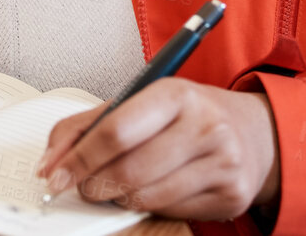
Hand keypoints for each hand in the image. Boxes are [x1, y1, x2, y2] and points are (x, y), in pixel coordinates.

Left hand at [34, 79, 280, 220]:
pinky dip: (149, 207)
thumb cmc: (188, 116)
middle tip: (82, 186)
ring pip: (146, 198)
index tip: (55, 175)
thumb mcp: (143, 102)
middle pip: (128, 171)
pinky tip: (153, 190)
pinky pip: (170, 212)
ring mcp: (222, 162)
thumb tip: (51, 161)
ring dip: (119, 198)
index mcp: (177, 93)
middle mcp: (205, 125)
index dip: (78, 158)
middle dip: (93, 184)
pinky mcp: (231, 195)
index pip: (116, 130)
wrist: (253, 134)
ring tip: (118, 185)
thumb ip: (90, 125)